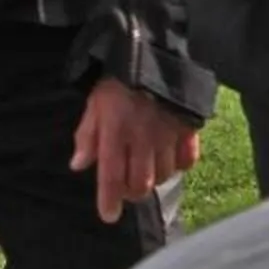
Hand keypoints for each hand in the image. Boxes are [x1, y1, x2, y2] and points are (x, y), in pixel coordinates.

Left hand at [70, 78, 200, 223]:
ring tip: (149, 170)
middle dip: (133, 192)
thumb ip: (87, 135)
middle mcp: (142, 138)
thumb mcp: (94, 104)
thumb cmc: (118, 80)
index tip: (109, 216)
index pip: (111, 176)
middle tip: (128, 187)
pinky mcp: (188, 126)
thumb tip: (79, 165)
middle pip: (140, 183)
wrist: (152, 51)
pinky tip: (172, 159)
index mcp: (115, 132)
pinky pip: (188, 159)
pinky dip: (180, 165)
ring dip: (155, 178)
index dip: (109, 200)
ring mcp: (168, 133)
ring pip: (164, 174)